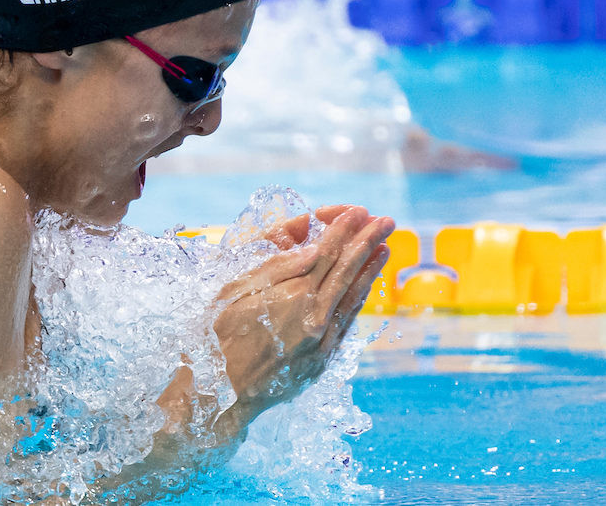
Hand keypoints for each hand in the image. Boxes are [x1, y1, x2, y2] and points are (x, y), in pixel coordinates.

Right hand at [213, 206, 392, 420]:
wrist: (221, 393)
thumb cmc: (218, 338)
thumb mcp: (235, 294)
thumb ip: (277, 269)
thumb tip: (314, 249)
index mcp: (292, 296)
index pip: (326, 254)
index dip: (343, 230)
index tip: (357, 212)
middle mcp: (314, 317)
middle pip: (348, 271)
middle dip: (367, 241)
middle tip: (386, 220)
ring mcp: (322, 341)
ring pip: (353, 297)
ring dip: (371, 270)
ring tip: (385, 247)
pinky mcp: (323, 360)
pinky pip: (346, 322)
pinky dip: (358, 300)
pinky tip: (365, 286)